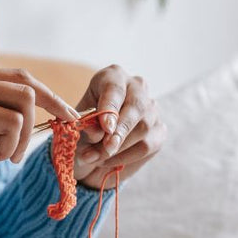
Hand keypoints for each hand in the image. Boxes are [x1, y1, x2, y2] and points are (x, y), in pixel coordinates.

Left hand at [72, 65, 165, 188]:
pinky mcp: (160, 130)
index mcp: (113, 76)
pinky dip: (125, 156)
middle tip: (106, 148)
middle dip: (120, 130)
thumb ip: (87, 126)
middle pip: (136, 106)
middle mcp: (136, 86)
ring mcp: (152, 108)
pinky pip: (147, 145)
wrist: (93, 150)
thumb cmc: (83, 129)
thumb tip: (98, 131)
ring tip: (93, 158)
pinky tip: (107, 161)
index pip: (115, 87)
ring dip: (117, 148)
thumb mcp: (78, 126)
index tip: (105, 126)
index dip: (110, 107)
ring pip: (142, 128)